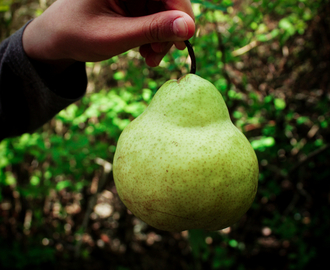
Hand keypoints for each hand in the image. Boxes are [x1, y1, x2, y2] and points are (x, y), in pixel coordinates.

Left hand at [22, 0, 194, 68]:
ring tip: (151, 59)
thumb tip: (189, 27)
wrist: (57, 40)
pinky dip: (155, 40)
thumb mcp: (115, 36)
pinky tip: (146, 53)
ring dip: (163, 40)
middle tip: (161, 55)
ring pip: (165, 15)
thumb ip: (151, 30)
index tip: (185, 38)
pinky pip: (155, 22)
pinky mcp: (134, 8)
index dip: (180, 11)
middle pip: (169, 2)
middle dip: (170, 31)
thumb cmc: (76, 34)